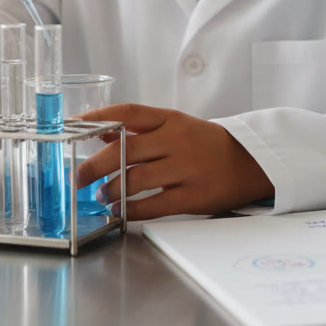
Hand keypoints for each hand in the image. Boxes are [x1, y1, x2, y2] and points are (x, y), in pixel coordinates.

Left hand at [74, 103, 273, 219]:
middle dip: (94, 166)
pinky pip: (154, 205)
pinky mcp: (193, 196)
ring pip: (136, 180)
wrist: (253, 161)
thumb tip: (101, 130)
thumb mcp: (176, 126)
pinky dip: (130, 211)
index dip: (98, 117)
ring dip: (111, 190)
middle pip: (125, 151)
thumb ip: (140, 129)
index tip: (72, 126)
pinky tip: (119, 212)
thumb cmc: (207, 144)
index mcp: (171, 120)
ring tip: (101, 196)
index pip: (128, 112)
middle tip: (76, 177)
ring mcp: (186, 168)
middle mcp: (177, 141)